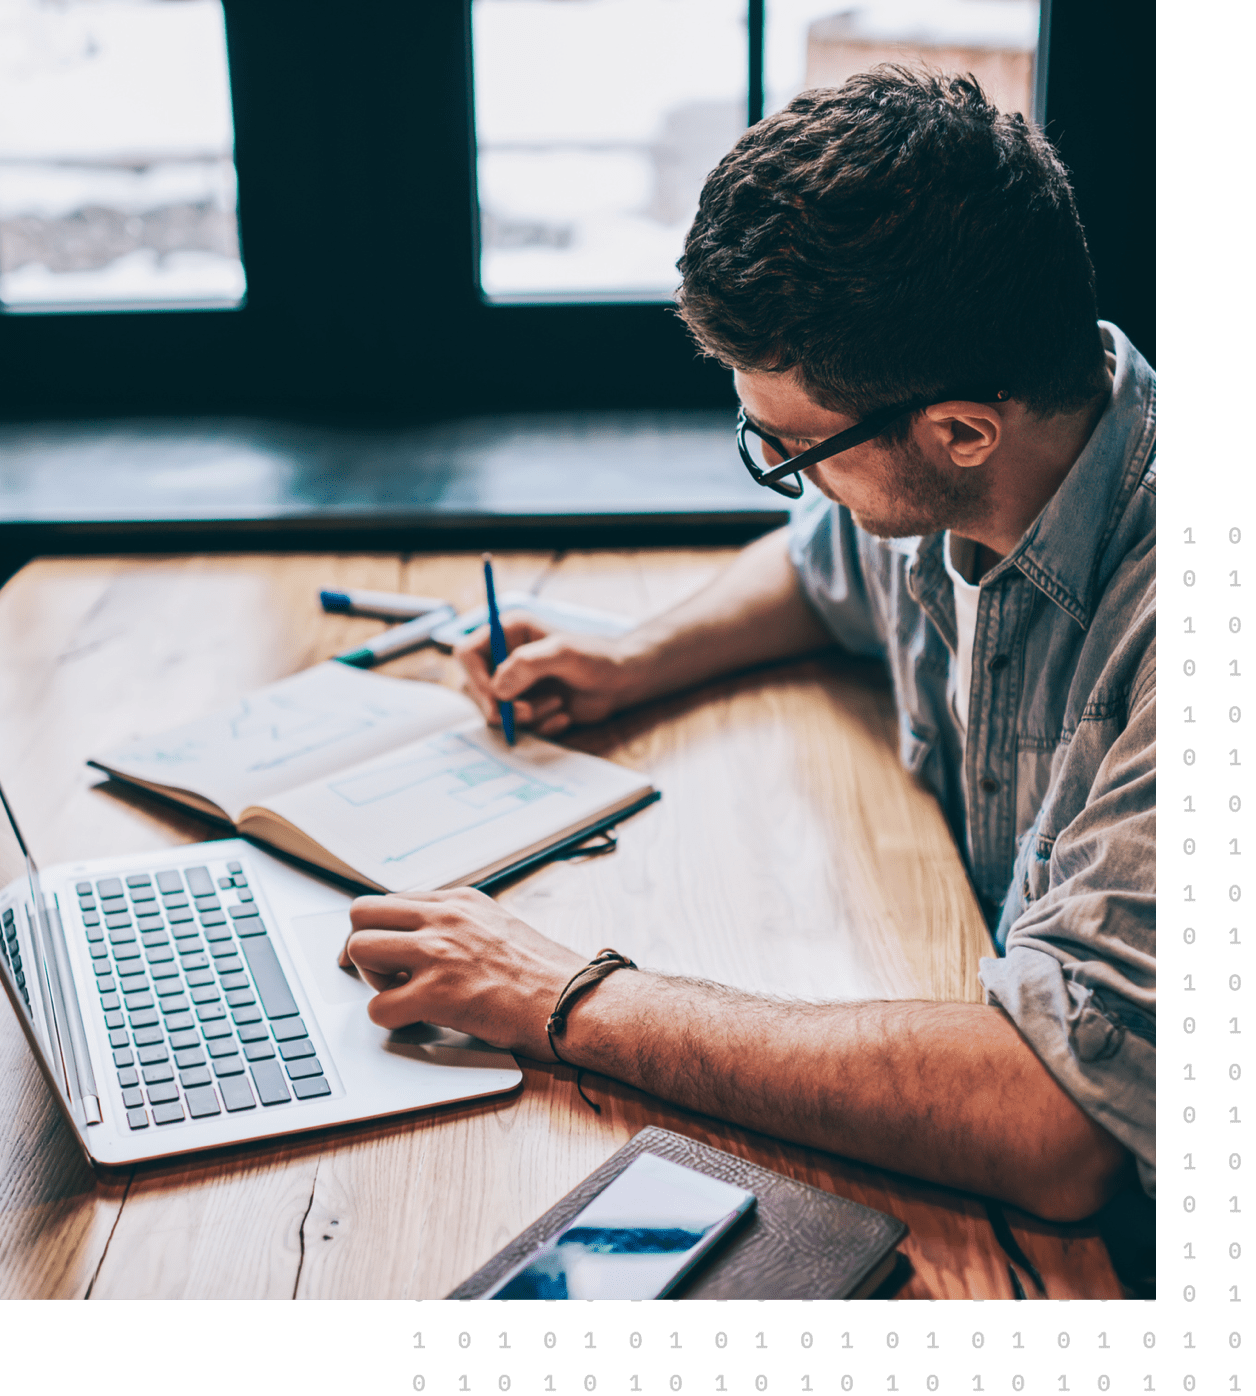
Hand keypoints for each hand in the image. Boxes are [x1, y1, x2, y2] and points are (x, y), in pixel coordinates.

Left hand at [339, 886, 585, 1058]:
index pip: (389, 900)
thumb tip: (418, 938)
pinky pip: (377, 1007)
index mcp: (458, 901)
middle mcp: (445, 918)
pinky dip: (390, 1019)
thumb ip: (456, 925)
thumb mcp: (496, 925)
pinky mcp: (438, 994)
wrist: (573, 1000)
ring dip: (371, 979)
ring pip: (358, 949)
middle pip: (361, 912)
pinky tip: (417, 1020)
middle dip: (363, 946)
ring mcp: (439, 953)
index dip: (381, 931)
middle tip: (381, 973)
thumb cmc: (543, 974)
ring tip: (401, 993)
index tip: (384, 953)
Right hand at [455, 614, 639, 735]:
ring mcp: (515, 684)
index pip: (467, 654)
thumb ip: (527, 664)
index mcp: (508, 633)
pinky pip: (517, 725)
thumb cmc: (597, 657)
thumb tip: (497, 689)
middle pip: (475, 688)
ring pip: (497, 711)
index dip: (474, 677)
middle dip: (501, 705)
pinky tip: (563, 716)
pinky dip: (539, 726)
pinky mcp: (527, 706)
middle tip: (528, 712)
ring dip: (526, 716)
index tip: (496, 697)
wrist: (622, 681)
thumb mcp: (564, 652)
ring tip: (557, 704)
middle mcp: (505, 658)